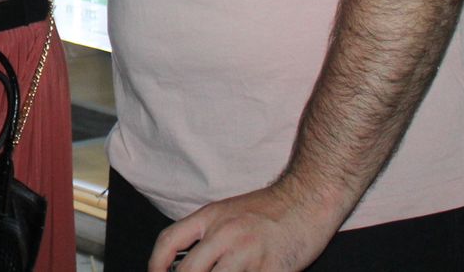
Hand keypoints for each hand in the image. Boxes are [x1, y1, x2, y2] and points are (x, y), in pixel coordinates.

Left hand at [151, 182, 340, 271]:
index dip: (155, 263)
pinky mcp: (272, 269)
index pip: (169, 240)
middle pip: (189, 271)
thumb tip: (183, 263)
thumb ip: (206, 234)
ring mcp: (248, 253)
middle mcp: (225, 234)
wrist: (308, 198)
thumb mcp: (228, 213)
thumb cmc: (269, 209)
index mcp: (210, 217)